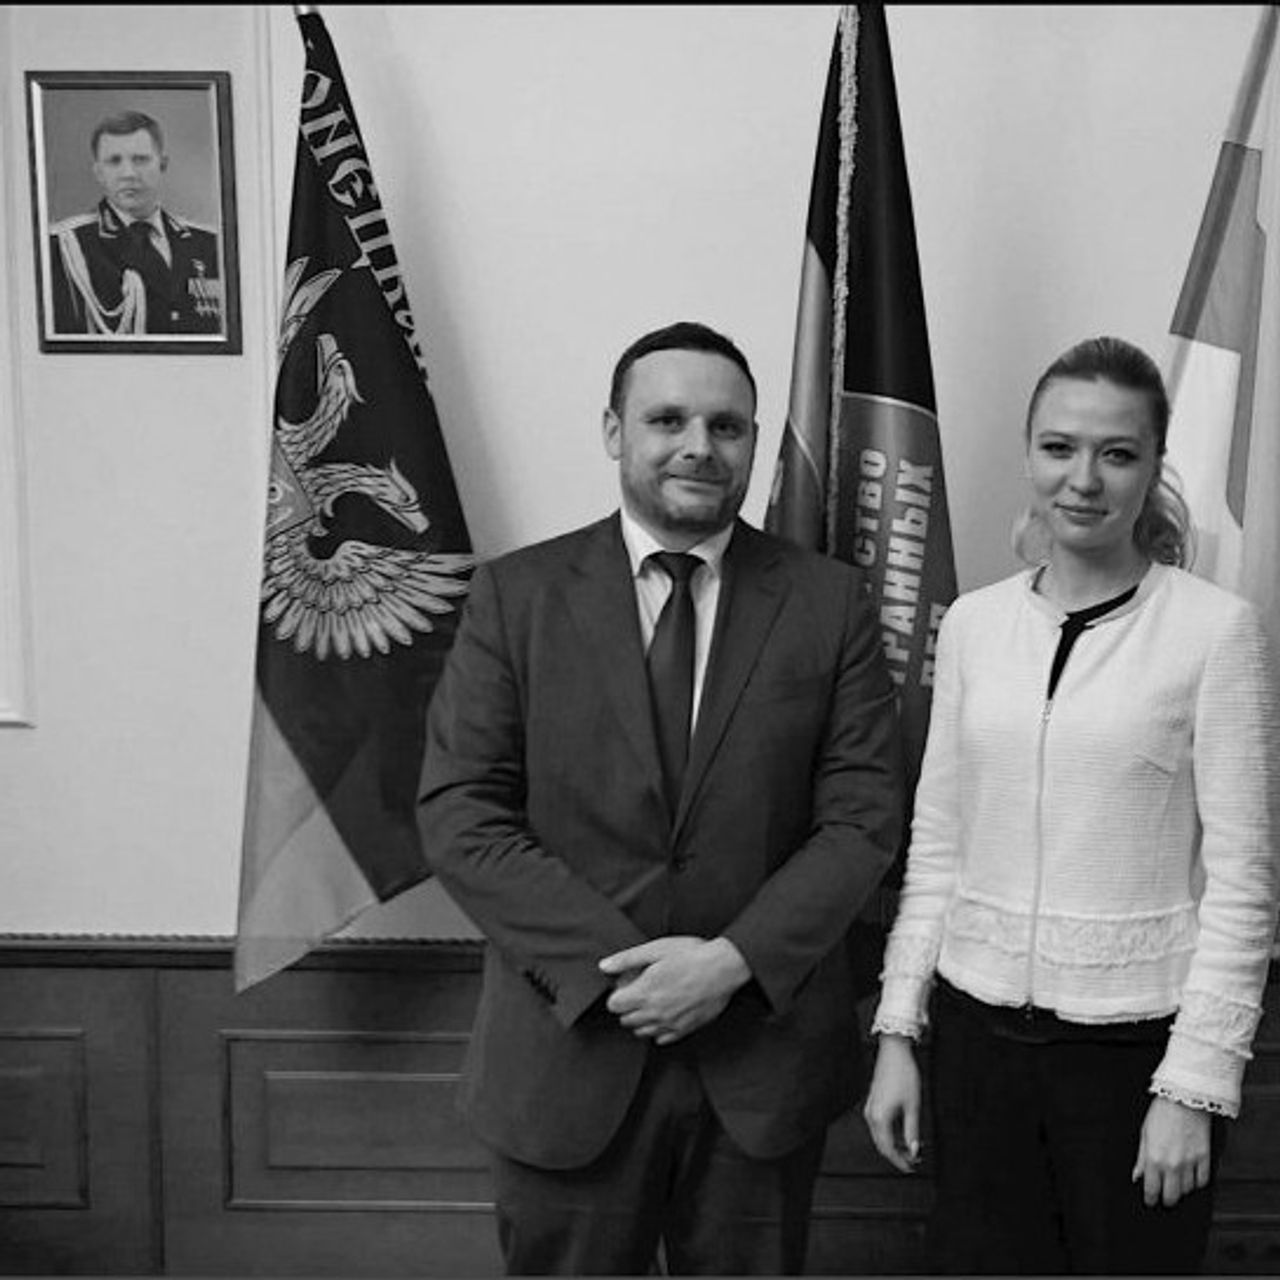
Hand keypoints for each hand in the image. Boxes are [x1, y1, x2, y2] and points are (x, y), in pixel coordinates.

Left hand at [598, 935, 749, 1044]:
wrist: (724, 968)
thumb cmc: (692, 955)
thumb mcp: (656, 949)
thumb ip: (627, 959)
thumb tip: (604, 966)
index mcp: (644, 993)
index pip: (614, 1006)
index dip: (617, 994)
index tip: (626, 985)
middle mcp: (655, 1013)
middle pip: (626, 1020)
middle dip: (627, 1007)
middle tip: (639, 990)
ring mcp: (670, 1024)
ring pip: (642, 1032)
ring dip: (641, 1019)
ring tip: (653, 1001)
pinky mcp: (685, 1029)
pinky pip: (661, 1038)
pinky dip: (658, 1029)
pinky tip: (666, 1012)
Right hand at [862, 1034, 922, 1173]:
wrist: (894, 1052)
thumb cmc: (904, 1076)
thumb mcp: (913, 1106)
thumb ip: (912, 1131)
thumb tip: (913, 1151)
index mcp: (879, 1118)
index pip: (888, 1149)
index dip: (900, 1162)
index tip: (911, 1169)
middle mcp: (871, 1115)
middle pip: (882, 1144)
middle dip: (897, 1155)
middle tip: (913, 1162)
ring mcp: (870, 1108)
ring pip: (879, 1135)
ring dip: (894, 1145)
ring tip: (911, 1149)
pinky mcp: (872, 1102)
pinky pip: (879, 1125)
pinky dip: (890, 1134)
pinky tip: (903, 1134)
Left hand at [1132, 1096, 1211, 1206]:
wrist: (1184, 1099)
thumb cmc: (1161, 1113)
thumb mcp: (1144, 1134)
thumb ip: (1141, 1159)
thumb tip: (1137, 1176)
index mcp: (1154, 1159)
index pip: (1152, 1190)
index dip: (1150, 1199)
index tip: (1150, 1201)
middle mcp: (1172, 1165)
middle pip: (1172, 1196)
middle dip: (1166, 1198)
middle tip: (1164, 1195)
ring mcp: (1190, 1163)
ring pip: (1187, 1190)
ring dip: (1181, 1188)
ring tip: (1176, 1180)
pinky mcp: (1205, 1158)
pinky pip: (1202, 1181)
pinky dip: (1197, 1182)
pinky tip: (1191, 1175)